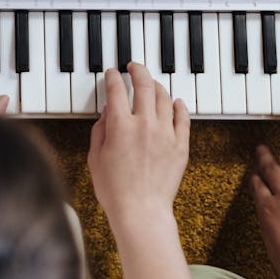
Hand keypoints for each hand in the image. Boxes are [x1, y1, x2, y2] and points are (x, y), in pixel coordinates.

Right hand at [89, 63, 190, 227]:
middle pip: (144, 85)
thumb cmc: (115, 190)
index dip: (113, 77)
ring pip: (165, 97)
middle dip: (138, 70)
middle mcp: (145, 124)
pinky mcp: (181, 145)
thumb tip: (107, 112)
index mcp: (121, 126)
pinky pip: (184, 118)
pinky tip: (177, 101)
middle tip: (134, 67)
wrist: (141, 211)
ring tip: (152, 84)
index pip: (117, 90)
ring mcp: (166, 133)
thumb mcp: (95, 158)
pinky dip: (180, 106)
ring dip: (157, 86)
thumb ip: (100, 130)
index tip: (112, 74)